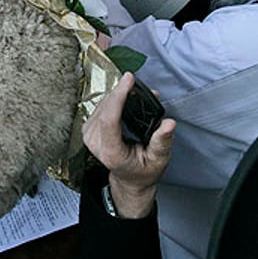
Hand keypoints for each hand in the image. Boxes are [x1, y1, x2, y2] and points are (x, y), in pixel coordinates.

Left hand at [83, 73, 175, 218]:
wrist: (129, 178)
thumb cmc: (142, 171)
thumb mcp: (158, 160)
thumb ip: (162, 141)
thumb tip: (168, 124)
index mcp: (111, 152)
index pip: (109, 119)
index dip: (118, 96)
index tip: (129, 80)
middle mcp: (95, 144)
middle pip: (105, 108)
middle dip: (122, 91)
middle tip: (138, 84)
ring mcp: (89, 136)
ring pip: (102, 104)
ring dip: (118, 94)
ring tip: (135, 91)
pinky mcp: (89, 128)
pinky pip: (100, 106)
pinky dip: (114, 100)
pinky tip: (124, 98)